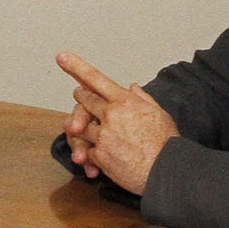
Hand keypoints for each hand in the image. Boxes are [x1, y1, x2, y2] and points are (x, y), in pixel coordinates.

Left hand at [54, 52, 177, 194]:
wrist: (167, 170)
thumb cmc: (166, 143)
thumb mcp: (159, 113)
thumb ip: (142, 98)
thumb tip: (132, 87)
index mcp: (125, 101)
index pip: (95, 79)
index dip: (76, 67)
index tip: (62, 57)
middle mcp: (111, 115)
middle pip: (84, 101)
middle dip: (80, 99)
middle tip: (79, 96)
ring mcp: (103, 135)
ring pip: (80, 127)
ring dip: (79, 129)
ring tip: (82, 131)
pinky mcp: (99, 156)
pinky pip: (86, 150)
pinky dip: (89, 153)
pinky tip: (97, 157)